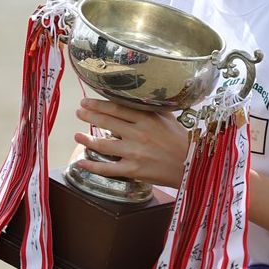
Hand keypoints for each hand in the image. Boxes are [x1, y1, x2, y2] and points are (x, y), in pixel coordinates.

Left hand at [73, 97, 189, 187]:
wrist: (192, 164)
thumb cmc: (181, 140)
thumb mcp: (168, 118)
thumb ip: (150, 109)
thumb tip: (134, 99)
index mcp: (147, 118)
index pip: (117, 108)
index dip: (98, 104)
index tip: (86, 101)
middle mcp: (139, 133)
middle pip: (107, 122)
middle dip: (89, 116)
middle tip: (79, 113)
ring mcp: (135, 152)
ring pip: (104, 144)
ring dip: (87, 139)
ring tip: (77, 135)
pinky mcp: (134, 170)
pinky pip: (108, 168)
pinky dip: (93, 165)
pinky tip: (82, 161)